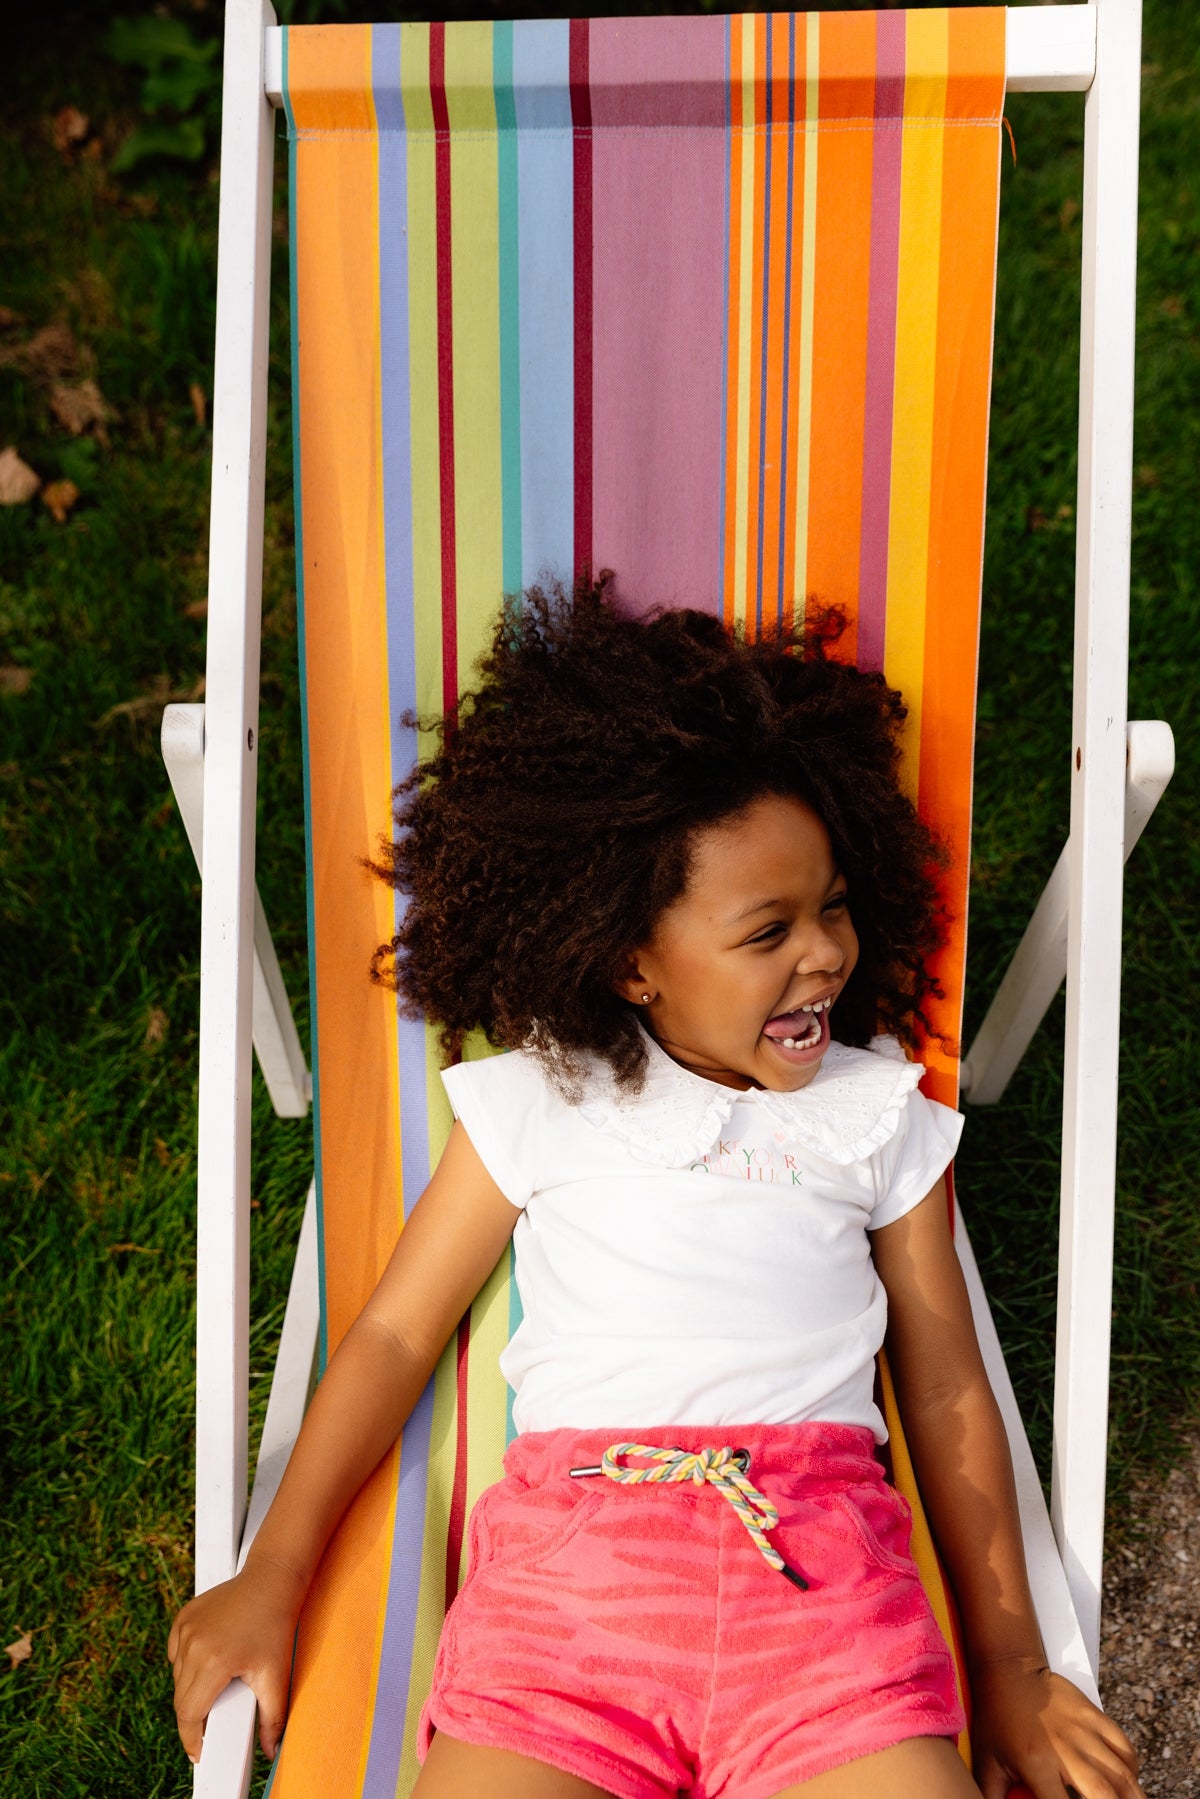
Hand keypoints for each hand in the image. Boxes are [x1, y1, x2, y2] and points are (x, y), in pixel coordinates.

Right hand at [167, 1555, 306, 1763]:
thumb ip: (273, 1718)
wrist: (271, 1580)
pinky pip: (176, 1653)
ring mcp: (185, 1629)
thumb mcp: (276, 1674)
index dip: (191, 1738)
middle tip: (213, 1721)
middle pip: (181, 1699)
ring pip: (178, 1677)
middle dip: (194, 1716)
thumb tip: (271, 1750)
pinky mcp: (183, 1618)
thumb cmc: (276, 1624)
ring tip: (216, 1687)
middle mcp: (193, 1645)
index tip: (198, 1751)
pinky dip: (186, 1664)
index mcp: (213, 1663)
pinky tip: (207, 1662)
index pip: (189, 1714)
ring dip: (191, 1689)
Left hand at [971, 1656, 1144, 1798]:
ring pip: (1121, 1772)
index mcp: (1036, 1763)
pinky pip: (1123, 1746)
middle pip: (1103, 1792)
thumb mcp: (987, 1762)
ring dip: (1131, 1794)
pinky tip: (1127, 1782)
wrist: (1009, 1670)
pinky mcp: (1094, 1715)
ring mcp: (1084, 1730)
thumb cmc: (995, 1719)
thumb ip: (991, 1795)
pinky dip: (1132, 1768)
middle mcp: (1065, 1748)